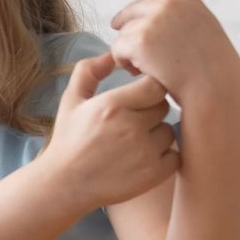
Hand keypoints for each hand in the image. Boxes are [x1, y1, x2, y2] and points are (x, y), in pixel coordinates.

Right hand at [38, 52, 179, 211]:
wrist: (65, 184)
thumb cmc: (68, 140)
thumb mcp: (71, 101)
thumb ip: (88, 72)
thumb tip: (110, 54)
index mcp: (112, 105)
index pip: (155, 85)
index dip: (149, 89)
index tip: (139, 96)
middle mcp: (131, 127)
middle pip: (163, 107)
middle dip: (151, 111)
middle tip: (134, 121)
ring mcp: (145, 152)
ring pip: (170, 131)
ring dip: (158, 134)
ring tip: (136, 142)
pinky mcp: (154, 174)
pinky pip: (175, 155)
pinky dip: (164, 156)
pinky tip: (144, 158)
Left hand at [110, 0, 239, 106]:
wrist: (216, 89)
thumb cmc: (210, 67)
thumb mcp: (201, 29)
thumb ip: (176, 18)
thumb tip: (144, 17)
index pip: (148, 5)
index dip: (143, 24)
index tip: (144, 40)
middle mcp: (167, 4)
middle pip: (131, 16)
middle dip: (133, 37)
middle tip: (145, 58)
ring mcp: (152, 21)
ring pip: (123, 35)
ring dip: (131, 53)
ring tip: (153, 68)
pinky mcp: (138, 41)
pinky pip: (116, 51)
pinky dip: (125, 64)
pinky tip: (142, 73)